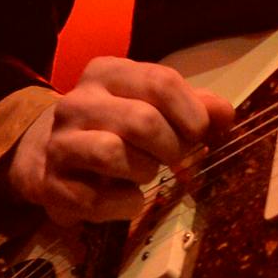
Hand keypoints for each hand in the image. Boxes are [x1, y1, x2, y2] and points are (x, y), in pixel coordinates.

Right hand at [5, 56, 234, 225]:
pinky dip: (124, 204)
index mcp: (105, 73)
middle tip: (175, 157)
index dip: (192, 112)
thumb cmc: (115, 127)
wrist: (51, 157)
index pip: (161, 82)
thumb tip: (226, 114)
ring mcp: (60, 143)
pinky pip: (97, 199)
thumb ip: (192, 106)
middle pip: (143, 121)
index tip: (199, 132)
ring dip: (144, 171)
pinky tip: (126, 198)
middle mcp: (77, 102)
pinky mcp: (52, 185)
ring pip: (114, 155)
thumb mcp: (150, 105)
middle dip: (171, 147)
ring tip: (145, 172)